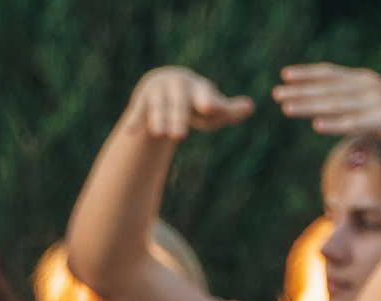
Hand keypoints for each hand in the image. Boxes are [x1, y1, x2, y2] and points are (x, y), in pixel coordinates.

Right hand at [127, 68, 256, 142]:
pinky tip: (130, 132)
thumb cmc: (196, 103)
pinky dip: (135, 121)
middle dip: (179, 118)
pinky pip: (138, 112)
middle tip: (180, 135)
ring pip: (159, 109)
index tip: (209, 106)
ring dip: (159, 120)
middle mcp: (177, 85)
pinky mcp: (142, 101)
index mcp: (198, 87)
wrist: (165, 86)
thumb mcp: (212, 108)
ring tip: (161, 134)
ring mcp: (158, 92)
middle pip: (179, 105)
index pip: (205, 98)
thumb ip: (229, 111)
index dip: (207, 101)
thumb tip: (250, 107)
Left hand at [272, 64, 380, 165]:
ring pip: (335, 104)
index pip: (331, 74)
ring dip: (309, 106)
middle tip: (275, 93)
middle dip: (300, 90)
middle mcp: (368, 87)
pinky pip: (354, 124)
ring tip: (286, 108)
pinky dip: (334, 124)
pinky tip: (316, 126)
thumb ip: (351, 103)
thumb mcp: (373, 106)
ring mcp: (376, 102)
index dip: (307, 74)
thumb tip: (323, 109)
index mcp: (365, 80)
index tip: (284, 75)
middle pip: (328, 88)